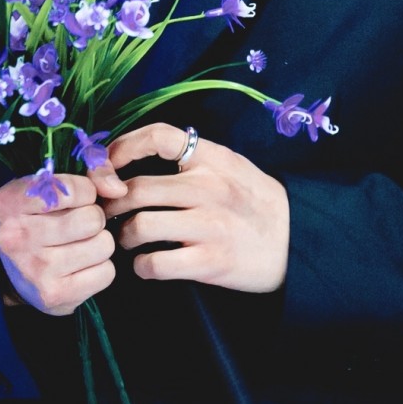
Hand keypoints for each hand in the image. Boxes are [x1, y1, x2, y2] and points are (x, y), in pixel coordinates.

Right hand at [0, 166, 125, 315]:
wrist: (15, 272)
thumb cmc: (42, 216)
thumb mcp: (53, 183)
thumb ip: (92, 169)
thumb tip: (119, 189)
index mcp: (10, 201)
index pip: (72, 189)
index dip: (86, 190)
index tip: (74, 199)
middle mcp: (16, 237)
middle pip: (92, 219)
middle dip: (94, 217)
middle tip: (79, 223)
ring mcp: (35, 270)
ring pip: (104, 245)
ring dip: (99, 242)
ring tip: (80, 243)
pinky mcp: (54, 296)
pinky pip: (106, 273)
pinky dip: (100, 268)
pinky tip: (81, 266)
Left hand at [99, 122, 289, 292]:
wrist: (296, 240)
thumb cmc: (256, 201)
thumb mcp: (230, 164)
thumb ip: (192, 157)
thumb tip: (139, 153)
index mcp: (211, 157)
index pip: (158, 136)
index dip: (122, 148)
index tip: (109, 167)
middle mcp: (208, 187)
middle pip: (136, 189)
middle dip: (110, 204)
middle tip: (107, 214)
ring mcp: (209, 225)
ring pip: (140, 227)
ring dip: (123, 238)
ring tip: (128, 241)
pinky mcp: (210, 261)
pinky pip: (156, 264)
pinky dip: (141, 267)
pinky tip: (146, 265)